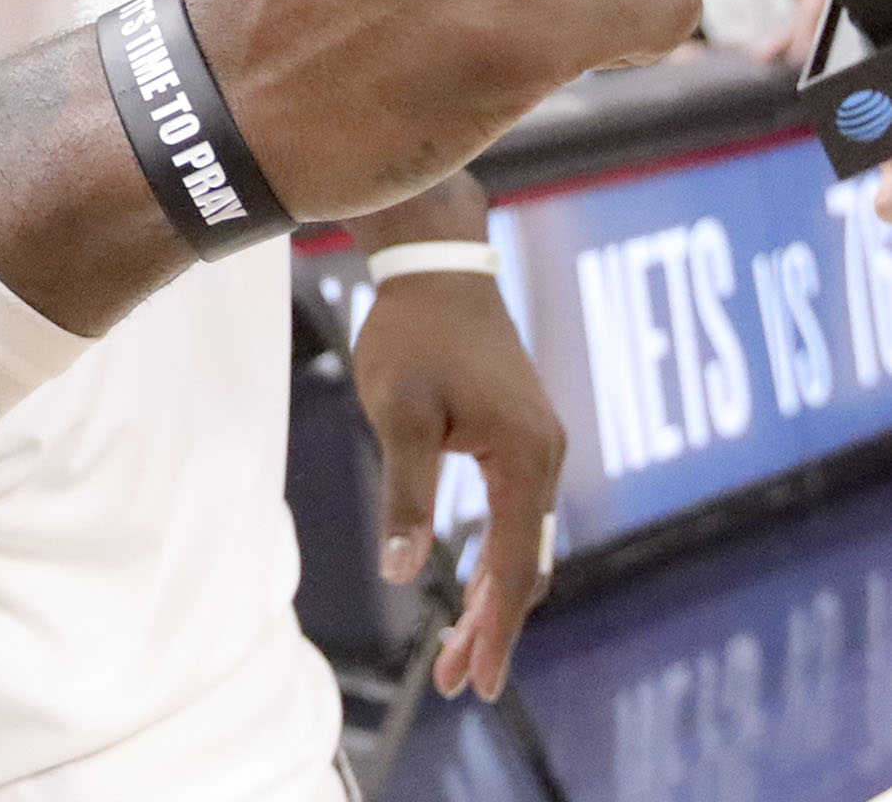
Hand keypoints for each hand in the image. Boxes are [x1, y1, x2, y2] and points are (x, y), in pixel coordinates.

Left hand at [353, 269, 564, 701]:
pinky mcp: (521, 436)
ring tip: (457, 649)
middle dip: (494, 628)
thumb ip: (408, 494)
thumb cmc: (413, 335)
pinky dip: (497, 557)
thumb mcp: (399, 415)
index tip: (475, 681)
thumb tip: (406, 572)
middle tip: (458, 682)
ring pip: (522, 542)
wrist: (437, 265)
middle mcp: (547, 460)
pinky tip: (475, 583)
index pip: (514, 567)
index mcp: (526, 460)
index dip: (494, 629)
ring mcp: (538, 447)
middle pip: (526, 566)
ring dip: (494, 598)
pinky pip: (517, 515)